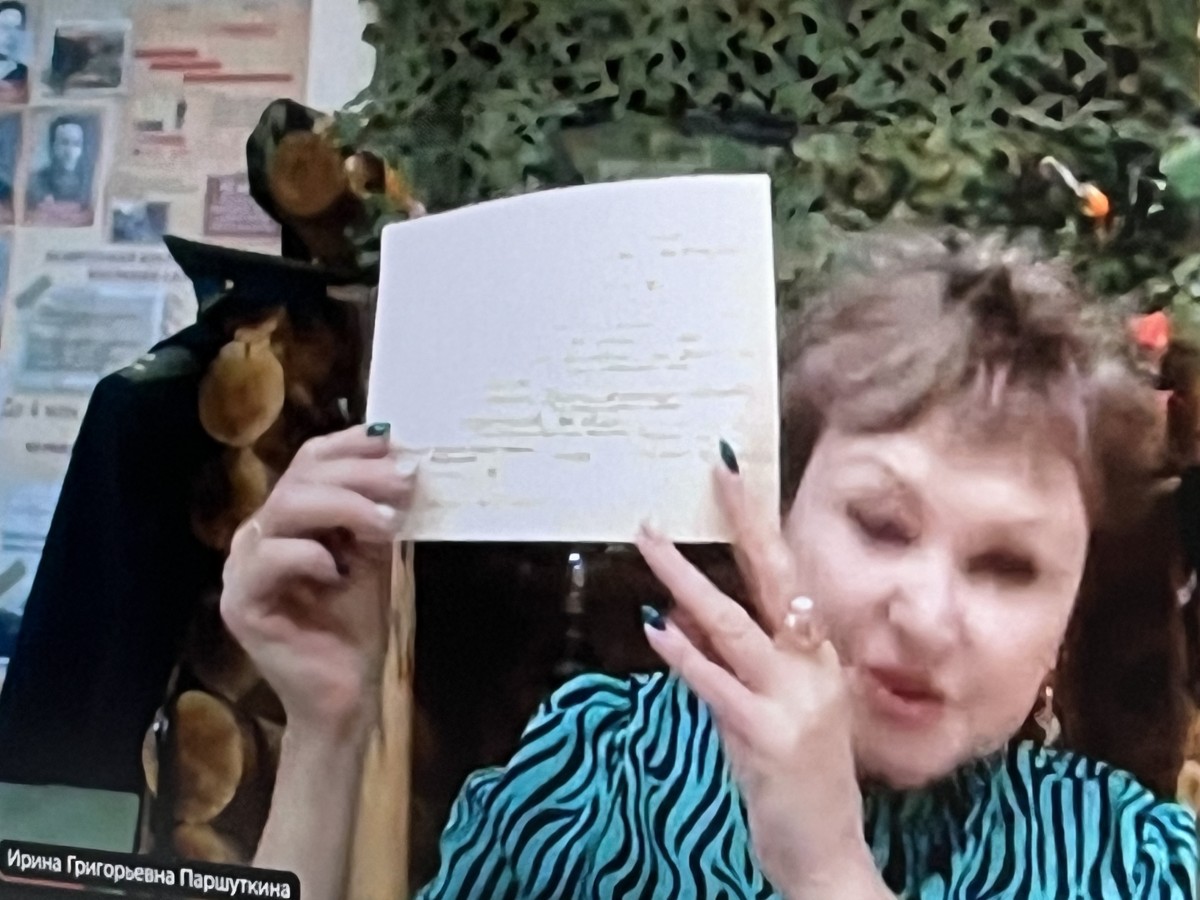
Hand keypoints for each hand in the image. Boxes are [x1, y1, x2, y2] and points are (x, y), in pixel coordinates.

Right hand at [220, 424, 417, 740]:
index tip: (394, 440)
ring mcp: (242, 569)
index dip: (349, 445)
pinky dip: (310, 555)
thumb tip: (401, 461)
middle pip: (300, 478)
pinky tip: (340, 570)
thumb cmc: (355, 625)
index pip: (308, 462)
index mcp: (287, 520)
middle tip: (404, 482)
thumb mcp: (373, 555)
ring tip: (386, 522)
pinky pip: (268, 559)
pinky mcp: (240, 603)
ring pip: (284, 508)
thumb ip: (375, 512)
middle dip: (359, 474)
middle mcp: (258, 536)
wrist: (347, 693)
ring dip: (343, 506)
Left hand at [636, 462, 881, 896]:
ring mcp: (794, 701)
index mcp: (815, 657)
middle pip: (774, 578)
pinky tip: (652, 627)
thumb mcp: (759, 712)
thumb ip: (721, 664)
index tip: (736, 476)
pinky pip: (717, 685)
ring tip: (650, 538)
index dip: (761, 524)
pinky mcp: (769, 736)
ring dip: (687, 577)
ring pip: (735, 623)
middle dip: (744, 519)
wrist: (828, 859)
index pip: (786, 575)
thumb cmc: (795, 784)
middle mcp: (812, 667)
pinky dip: (683, 654)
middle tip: (718, 469)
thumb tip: (677, 614)